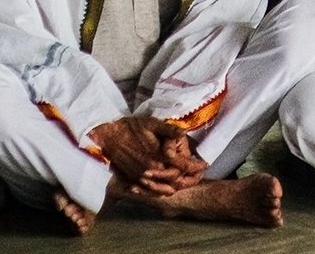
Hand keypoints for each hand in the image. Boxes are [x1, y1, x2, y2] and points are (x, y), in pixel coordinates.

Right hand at [89, 117, 205, 194]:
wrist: (109, 136)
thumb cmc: (132, 127)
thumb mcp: (153, 124)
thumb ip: (169, 130)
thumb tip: (184, 133)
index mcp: (159, 156)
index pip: (183, 166)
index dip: (196, 167)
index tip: (205, 165)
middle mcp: (152, 170)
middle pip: (176, 181)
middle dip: (189, 180)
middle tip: (199, 176)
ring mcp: (142, 177)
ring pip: (163, 189)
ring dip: (177, 187)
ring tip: (188, 183)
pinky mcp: (134, 179)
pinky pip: (150, 190)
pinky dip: (161, 191)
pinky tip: (169, 188)